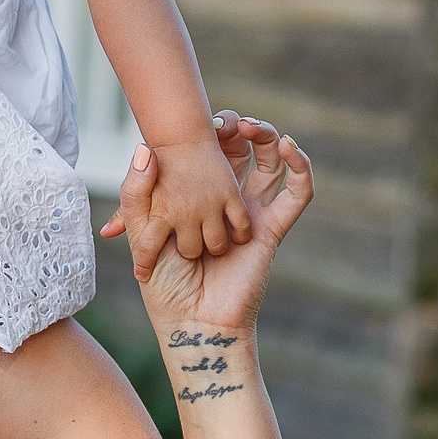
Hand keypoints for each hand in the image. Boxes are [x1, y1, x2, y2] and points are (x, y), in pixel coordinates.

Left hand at [117, 120, 312, 332]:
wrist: (188, 321)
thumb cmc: (161, 280)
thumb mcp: (140, 230)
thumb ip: (136, 190)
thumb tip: (145, 148)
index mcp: (196, 197)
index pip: (207, 151)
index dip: (209, 130)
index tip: (200, 118)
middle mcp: (225, 202)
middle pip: (241, 151)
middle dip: (235, 128)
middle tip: (226, 119)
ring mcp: (251, 213)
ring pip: (271, 163)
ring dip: (266, 136)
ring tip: (250, 125)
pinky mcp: (272, 229)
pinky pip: (297, 194)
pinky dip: (301, 166)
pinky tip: (288, 146)